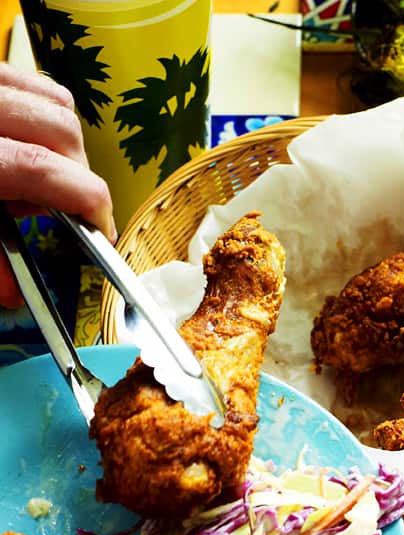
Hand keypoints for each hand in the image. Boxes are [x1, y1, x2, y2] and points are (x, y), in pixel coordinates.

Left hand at [0, 64, 114, 307]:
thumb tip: (13, 292)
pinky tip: (25, 141)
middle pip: (62, 131)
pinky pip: (31, 82)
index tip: (100, 228)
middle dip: (76, 174)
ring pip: (55, 101)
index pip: (45, 171)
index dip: (88, 203)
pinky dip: (43, 114)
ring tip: (39, 172)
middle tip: (58, 206)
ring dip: (64, 143)